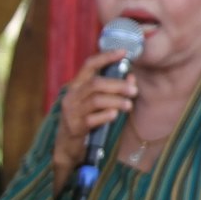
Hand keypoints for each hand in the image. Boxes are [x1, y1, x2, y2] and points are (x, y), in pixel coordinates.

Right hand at [52, 48, 138, 193]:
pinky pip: (93, 119)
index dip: (106, 57)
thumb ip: (111, 90)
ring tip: (129, 105)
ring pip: (96, 100)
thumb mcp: (94, 103)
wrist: (66, 147)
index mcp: (75, 87)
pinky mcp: (75, 127)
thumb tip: (131, 77)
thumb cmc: (83, 121)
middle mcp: (71, 97)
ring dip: (116, 101)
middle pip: (96, 83)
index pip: (89, 65)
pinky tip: (115, 115)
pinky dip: (106, 115)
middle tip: (134, 90)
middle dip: (118, 85)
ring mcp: (71, 113)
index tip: (123, 52)